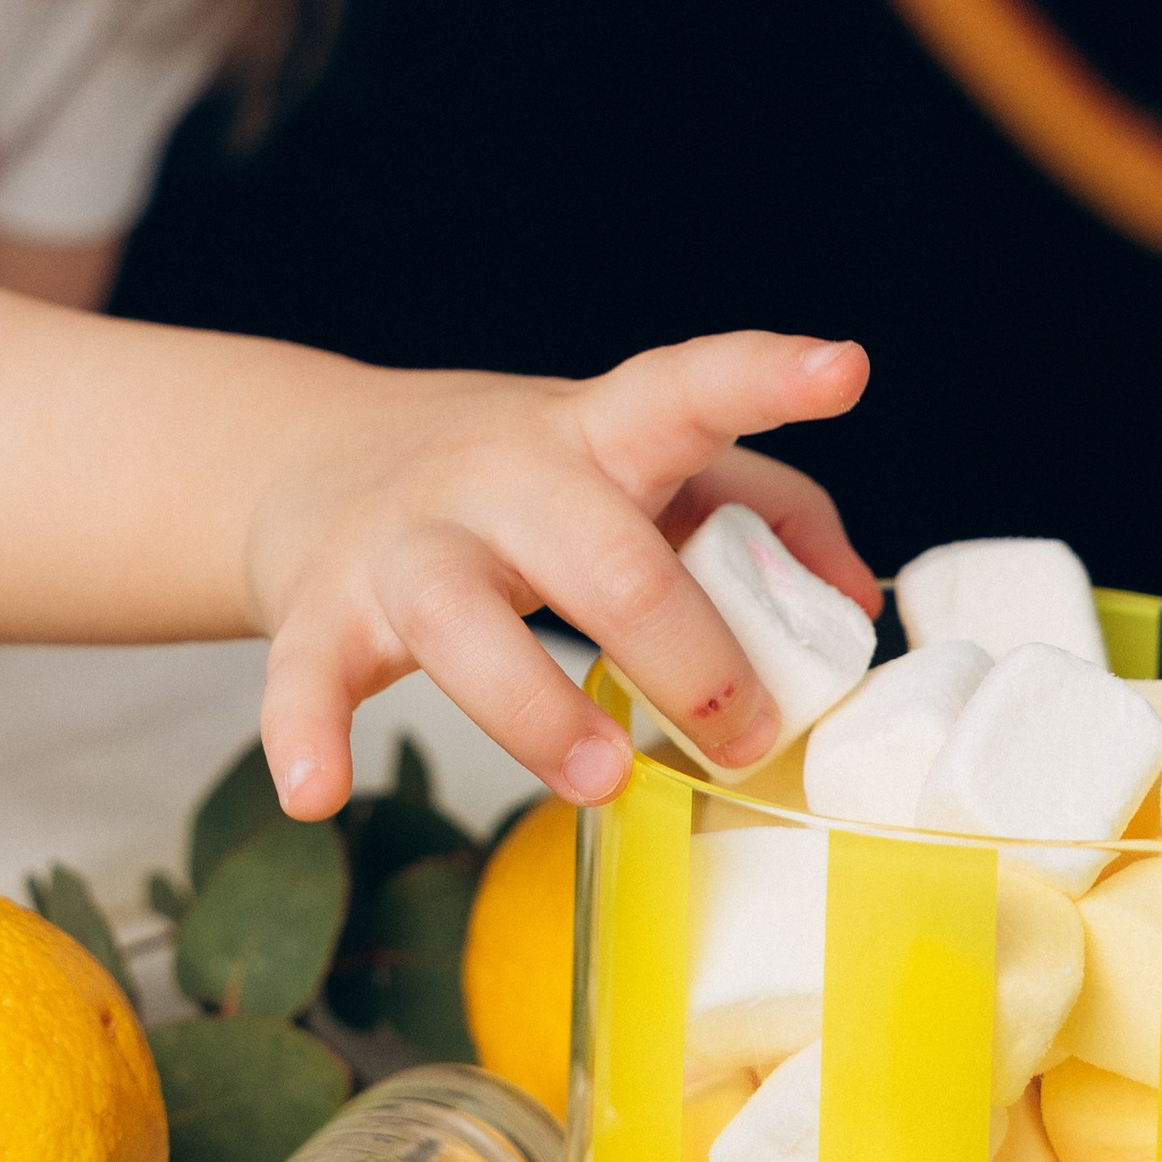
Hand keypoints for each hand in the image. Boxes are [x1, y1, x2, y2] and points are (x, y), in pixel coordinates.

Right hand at [246, 330, 875, 819]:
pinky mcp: (322, 610)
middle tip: (743, 731)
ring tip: (605, 779)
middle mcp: (499, 474)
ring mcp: (403, 542)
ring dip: (538, 709)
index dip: (766, 377)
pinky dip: (306, 733)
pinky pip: (305, 675)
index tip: (844, 370)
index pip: (687, 389)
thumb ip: (764, 509)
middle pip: (599, 550)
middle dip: (687, 652)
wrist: (314, 460)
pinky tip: (321, 791)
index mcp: (597, 432)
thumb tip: (856, 599)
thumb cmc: (524, 482)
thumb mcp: (640, 464)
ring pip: (462, 620)